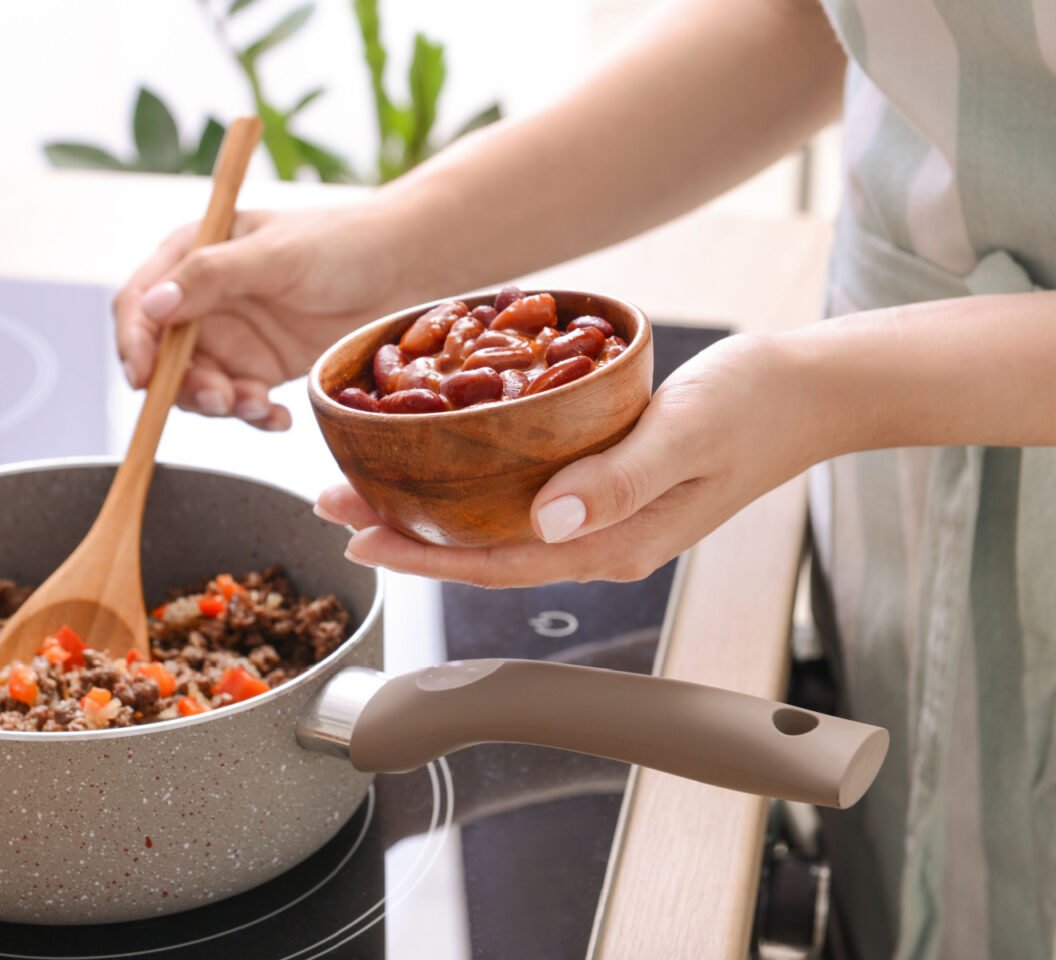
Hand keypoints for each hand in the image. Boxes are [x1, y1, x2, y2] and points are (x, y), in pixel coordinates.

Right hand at [114, 205, 409, 430]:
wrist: (401, 268)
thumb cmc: (340, 243)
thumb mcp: (275, 255)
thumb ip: (211, 277)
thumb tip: (152, 306)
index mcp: (192, 257)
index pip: (139, 303)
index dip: (133, 342)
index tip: (143, 378)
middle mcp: (203, 300)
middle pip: (163, 357)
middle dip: (184, 386)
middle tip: (222, 399)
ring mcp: (232, 338)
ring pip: (198, 387)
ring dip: (221, 405)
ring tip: (258, 405)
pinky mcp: (261, 369)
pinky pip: (240, 404)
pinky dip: (253, 417)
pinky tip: (278, 418)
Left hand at [315, 333, 828, 585]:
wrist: (814, 392)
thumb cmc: (756, 404)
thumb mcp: (686, 431)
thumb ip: (619, 479)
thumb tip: (547, 521)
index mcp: (615, 544)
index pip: (497, 564)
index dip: (421, 555)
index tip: (356, 533)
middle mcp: (602, 545)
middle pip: (484, 555)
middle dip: (405, 536)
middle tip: (332, 503)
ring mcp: (606, 523)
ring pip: (499, 533)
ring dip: (431, 515)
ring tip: (368, 489)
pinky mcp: (609, 491)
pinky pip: (525, 506)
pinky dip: (473, 493)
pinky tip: (444, 468)